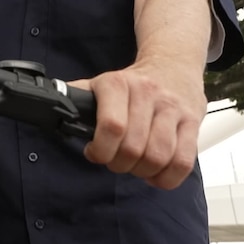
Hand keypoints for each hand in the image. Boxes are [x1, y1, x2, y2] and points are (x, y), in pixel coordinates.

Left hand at [75, 60, 206, 189]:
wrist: (172, 65)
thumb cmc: (131, 83)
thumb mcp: (101, 83)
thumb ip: (76, 97)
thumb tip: (50, 107)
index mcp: (117, 83)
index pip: (112, 126)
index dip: (101, 150)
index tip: (94, 152)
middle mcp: (146, 93)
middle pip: (133, 148)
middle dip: (119, 164)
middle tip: (115, 161)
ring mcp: (172, 108)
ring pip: (159, 157)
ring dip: (143, 172)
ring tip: (135, 166)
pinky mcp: (193, 122)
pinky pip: (183, 162)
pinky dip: (167, 178)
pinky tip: (156, 173)